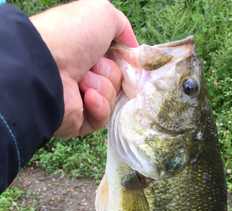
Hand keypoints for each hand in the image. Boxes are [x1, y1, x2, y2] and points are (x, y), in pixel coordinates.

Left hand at [30, 0, 137, 138]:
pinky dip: (99, 106)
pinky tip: (86, 97)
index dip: (123, 61)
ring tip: (82, 81)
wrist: (47, 67)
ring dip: (101, 87)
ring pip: (112, 99)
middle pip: (117, 81)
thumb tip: (132, 49)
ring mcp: (79, 100)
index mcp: (85, 52)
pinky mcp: (79, 122)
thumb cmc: (71, 36)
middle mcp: (81, 75)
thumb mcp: (102, 14)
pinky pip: (102, 118)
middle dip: (109, 72)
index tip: (127, 59)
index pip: (116, 61)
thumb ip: (121, 27)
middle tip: (92, 65)